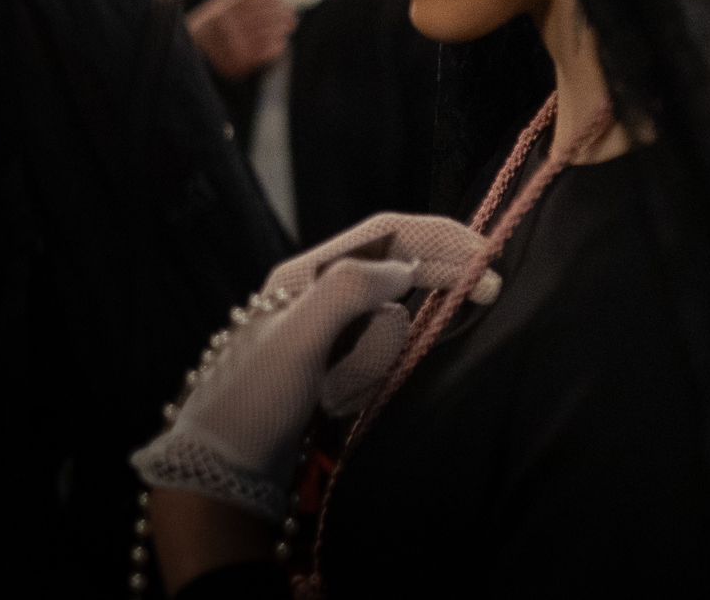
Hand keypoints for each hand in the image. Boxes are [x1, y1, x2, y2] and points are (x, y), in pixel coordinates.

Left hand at [131, 213, 499, 519]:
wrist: (220, 475)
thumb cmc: (249, 401)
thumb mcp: (295, 339)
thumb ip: (348, 291)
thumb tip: (404, 269)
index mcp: (305, 274)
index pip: (387, 234)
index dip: (440, 237)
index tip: (484, 253)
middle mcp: (321, 294)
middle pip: (398, 272)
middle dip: (436, 283)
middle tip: (489, 291)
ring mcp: (333, 334)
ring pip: (392, 325)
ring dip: (375, 361)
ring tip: (335, 395)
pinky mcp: (340, 369)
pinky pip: (380, 360)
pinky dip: (368, 380)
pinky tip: (335, 405)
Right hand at [187, 0, 296, 79]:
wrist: (189, 62)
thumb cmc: (203, 34)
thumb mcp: (209, 12)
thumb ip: (227, 0)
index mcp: (222, 13)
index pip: (254, 2)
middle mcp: (227, 28)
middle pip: (264, 17)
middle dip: (281, 14)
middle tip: (292, 15)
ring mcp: (233, 46)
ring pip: (267, 34)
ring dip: (281, 29)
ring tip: (290, 26)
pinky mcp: (239, 64)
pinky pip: (265, 53)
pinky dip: (276, 46)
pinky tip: (282, 43)